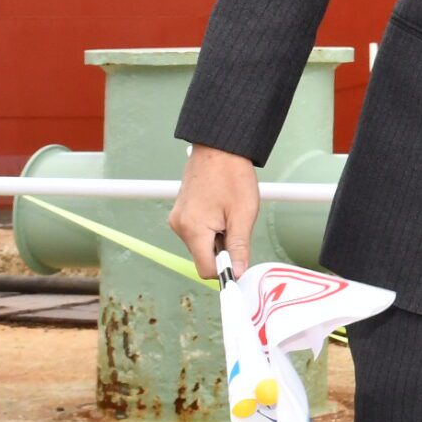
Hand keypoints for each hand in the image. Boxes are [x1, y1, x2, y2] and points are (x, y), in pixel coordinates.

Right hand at [168, 144, 260, 279]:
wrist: (219, 147)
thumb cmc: (232, 175)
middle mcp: (179, 227)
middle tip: (236, 225)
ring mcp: (178, 219)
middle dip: (222, 250)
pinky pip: (196, 232)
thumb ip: (239, 247)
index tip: (240, 264)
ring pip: (201, 244)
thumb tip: (238, 273)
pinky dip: (210, 228)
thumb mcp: (243, 214)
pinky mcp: (180, 212)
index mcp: (193, 229)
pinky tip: (220, 209)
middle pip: (203, 256)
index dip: (225, 271)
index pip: (205, 269)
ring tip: (228, 212)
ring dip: (217, 237)